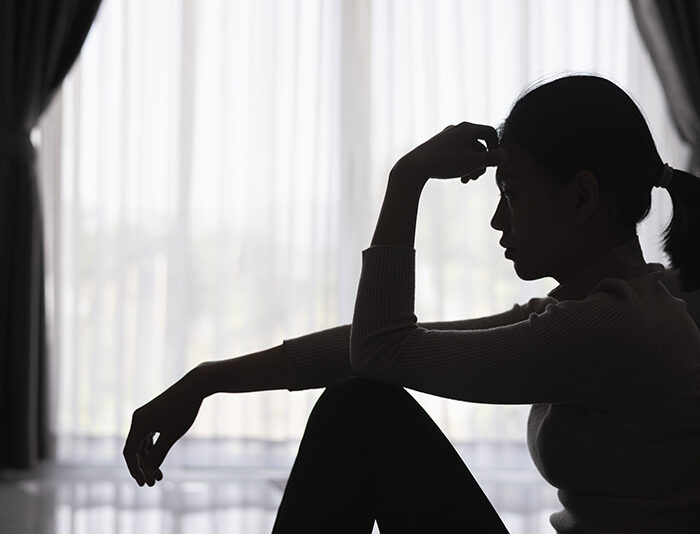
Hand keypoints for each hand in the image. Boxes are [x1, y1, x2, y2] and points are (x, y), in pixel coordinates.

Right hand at [123, 369, 204, 486]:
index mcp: (139, 423)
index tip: (143, 483)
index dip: (135, 469)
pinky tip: (159, 461)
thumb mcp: (172, 435)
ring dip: (148, 460)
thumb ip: (159, 453)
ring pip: (142, 444)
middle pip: (135, 449)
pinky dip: (153, 449)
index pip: (130, 452)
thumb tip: (148, 471)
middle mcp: (138, 419)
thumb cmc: (184, 409)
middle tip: (151, 484)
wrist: (194, 386)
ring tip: (158, 477)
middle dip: (142, 467)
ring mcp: (145, 417)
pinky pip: (148, 436)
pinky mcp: (153, 415)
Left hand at [393, 122, 508, 183]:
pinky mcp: (437, 145)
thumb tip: (508, 155)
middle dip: (482, 161)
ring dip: (471, 165)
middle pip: (478, 143)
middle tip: (478, 177)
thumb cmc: (445, 163)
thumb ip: (491, 159)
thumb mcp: (472, 163)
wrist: (415, 166)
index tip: (495, 162)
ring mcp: (446, 136)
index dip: (497, 147)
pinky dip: (460, 163)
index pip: (490, 132)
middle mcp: (457, 129)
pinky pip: (455, 152)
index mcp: (468, 129)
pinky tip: (458, 176)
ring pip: (467, 149)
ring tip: (467, 179)